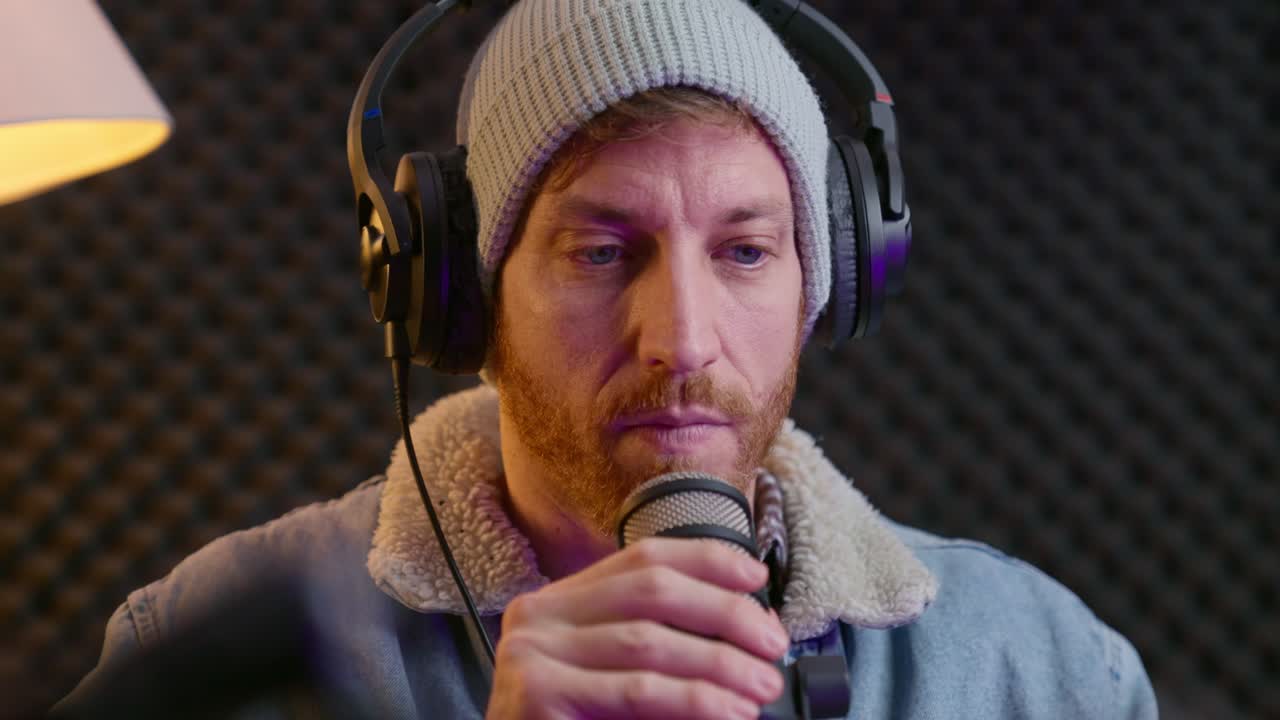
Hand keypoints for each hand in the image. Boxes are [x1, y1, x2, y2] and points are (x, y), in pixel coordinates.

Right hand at [484, 537, 788, 719]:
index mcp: (557, 601)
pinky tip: (729, 712)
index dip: (705, 559)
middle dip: (724, 613)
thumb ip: (654, 647)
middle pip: (651, 590)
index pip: (641, 558)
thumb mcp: (610, 676)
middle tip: (772, 643)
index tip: (756, 576)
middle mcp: (538, 616)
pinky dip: (693, 701)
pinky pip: (635, 691)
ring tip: (761, 685)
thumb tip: (745, 631)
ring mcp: (531, 653)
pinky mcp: (536, 694)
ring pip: (649, 642)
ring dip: (719, 663)